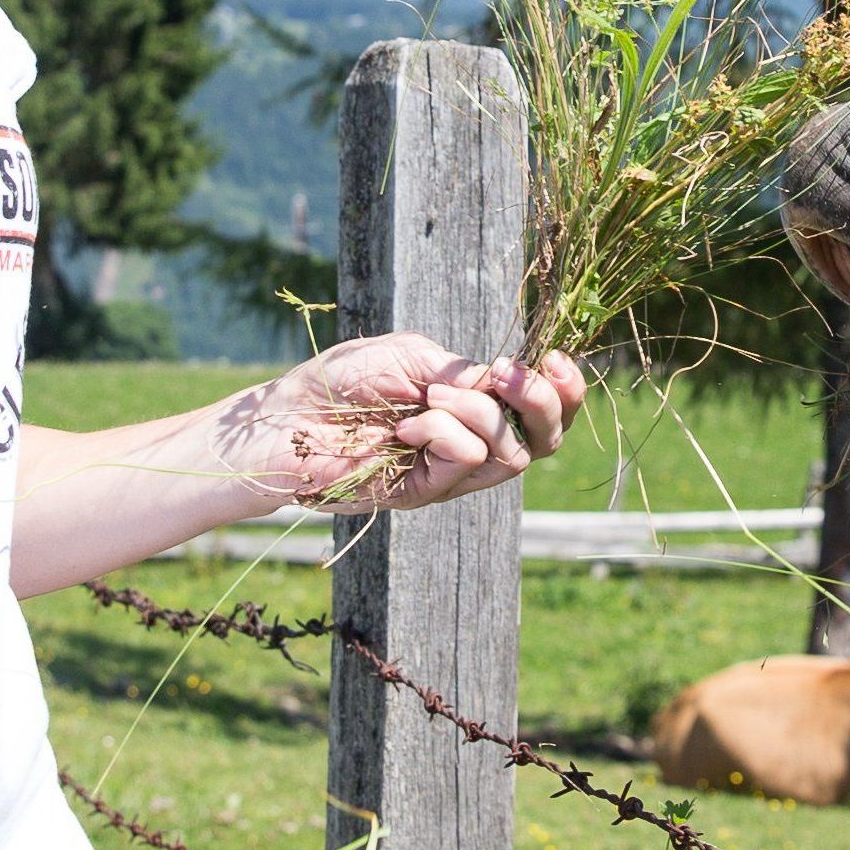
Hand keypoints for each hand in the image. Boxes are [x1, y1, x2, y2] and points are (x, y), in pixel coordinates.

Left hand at [232, 336, 586, 511]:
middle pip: (545, 440)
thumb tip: (503, 386)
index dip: (564, 389)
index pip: (542, 410)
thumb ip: (464, 371)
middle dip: (542, 402)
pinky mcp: (425, 494)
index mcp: (474, 406)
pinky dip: (443, 433)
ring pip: (510, 453)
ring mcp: (449, 473)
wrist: (286, 417)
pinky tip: (406, 426)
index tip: (555, 357)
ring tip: (429, 398)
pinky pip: (466, 461)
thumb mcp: (414, 355)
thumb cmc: (341, 381)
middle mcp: (471, 443)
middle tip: (508, 375)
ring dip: (478, 412)